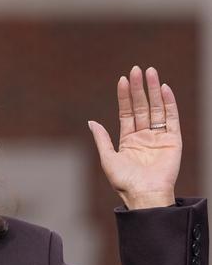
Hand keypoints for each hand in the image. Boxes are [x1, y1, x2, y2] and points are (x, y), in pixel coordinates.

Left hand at [89, 66, 180, 209]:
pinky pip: (172, 118)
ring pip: (156, 108)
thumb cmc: (124, 181)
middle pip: (142, 106)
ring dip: (154, 90)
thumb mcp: (108, 158)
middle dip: (139, 88)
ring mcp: (159, 137)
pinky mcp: (173, 140)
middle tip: (137, 69)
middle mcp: (144, 136)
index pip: (126, 112)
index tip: (122, 79)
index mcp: (128, 140)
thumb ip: (102, 139)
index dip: (125, 96)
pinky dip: (169, 103)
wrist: (144, 194)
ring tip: (151, 72)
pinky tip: (165, 89)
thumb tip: (91, 122)